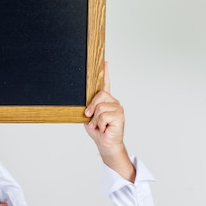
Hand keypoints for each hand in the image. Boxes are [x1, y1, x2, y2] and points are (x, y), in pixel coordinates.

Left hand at [84, 62, 134, 181]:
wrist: (105, 144)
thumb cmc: (98, 131)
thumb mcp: (89, 117)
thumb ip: (89, 107)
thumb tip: (85, 105)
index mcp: (106, 101)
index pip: (106, 84)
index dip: (105, 73)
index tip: (104, 62)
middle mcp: (114, 102)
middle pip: (99, 95)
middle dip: (91, 107)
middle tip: (90, 117)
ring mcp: (118, 108)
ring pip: (100, 107)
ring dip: (95, 119)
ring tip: (100, 125)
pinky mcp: (120, 115)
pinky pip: (103, 115)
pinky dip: (100, 123)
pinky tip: (104, 128)